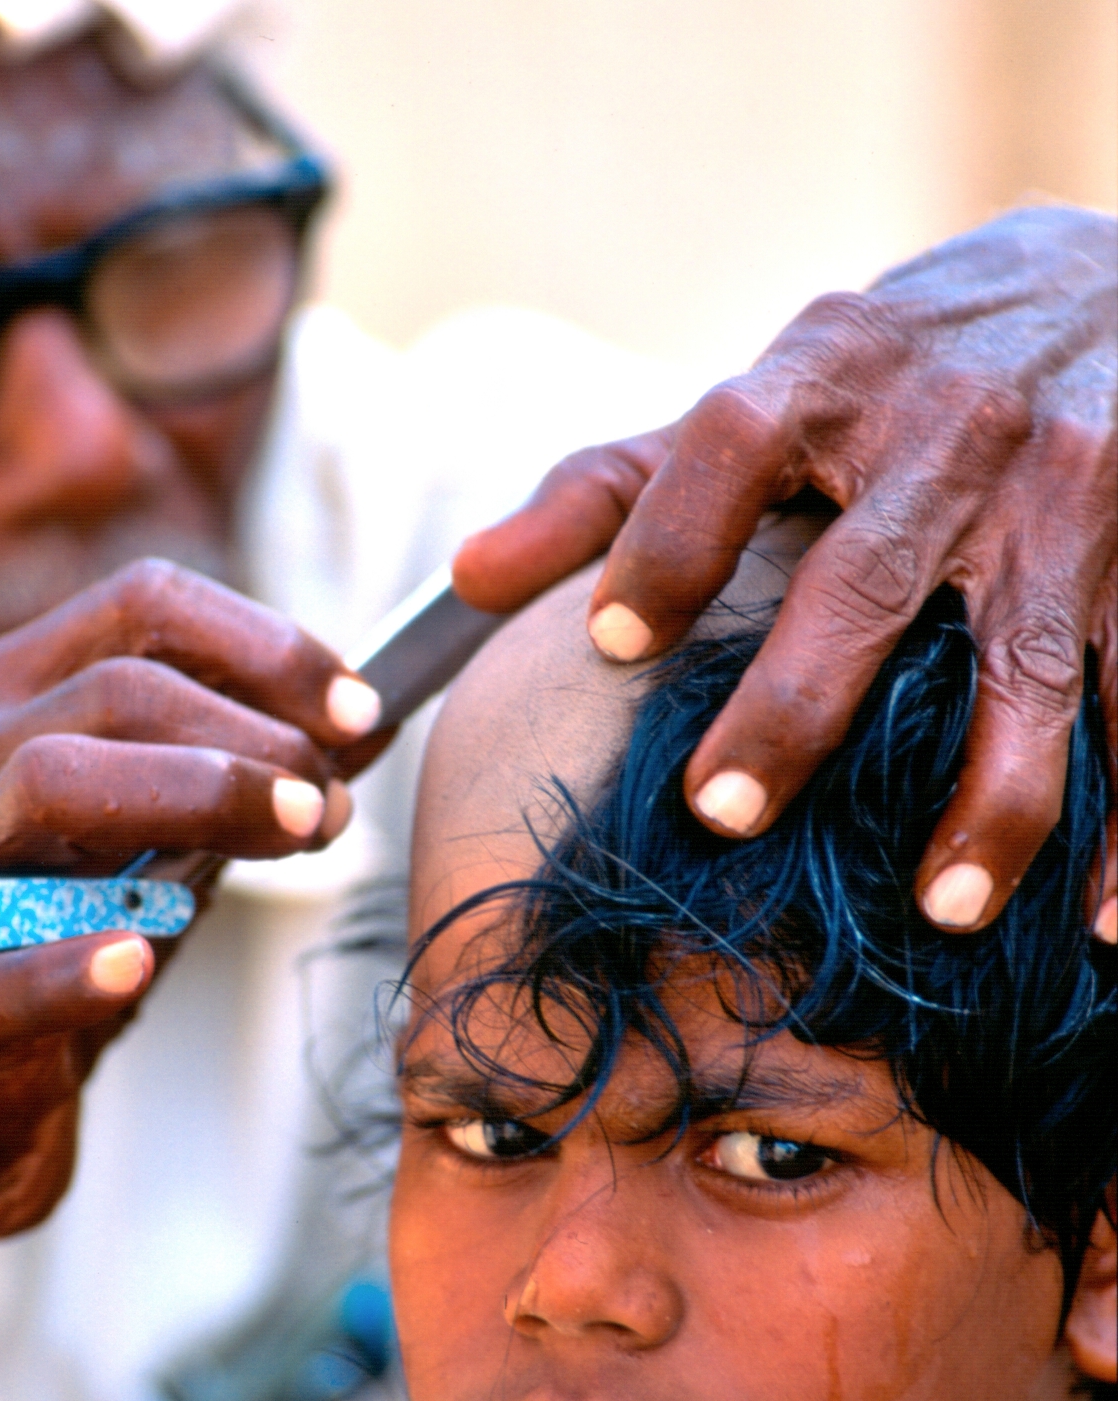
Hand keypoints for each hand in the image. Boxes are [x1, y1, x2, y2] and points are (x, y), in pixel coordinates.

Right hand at [0, 559, 387, 1316]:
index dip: (271, 647)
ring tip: (295, 834)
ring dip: (199, 794)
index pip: (144, 607)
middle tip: (334, 806)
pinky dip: (67, 965)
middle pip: (120, 688)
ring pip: (50, 782)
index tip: (362, 708)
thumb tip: (365, 722)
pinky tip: (137, 959)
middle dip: (259, 736)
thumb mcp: (150, 836)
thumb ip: (237, 774)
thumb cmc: (51, 937)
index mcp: (8, 697)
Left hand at [454, 206, 1116, 938]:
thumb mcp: (768, 391)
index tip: (608, 642)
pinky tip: (1102, 916)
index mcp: (827, 375)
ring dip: (992, 793)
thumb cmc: (900, 367)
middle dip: (799, 702)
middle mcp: (945, 428)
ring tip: (942, 908)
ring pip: (1023, 659)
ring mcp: (1058, 493)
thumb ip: (619, 488)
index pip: (730, 441)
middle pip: (865, 577)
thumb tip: (464, 582)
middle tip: (724, 814)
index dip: (666, 538)